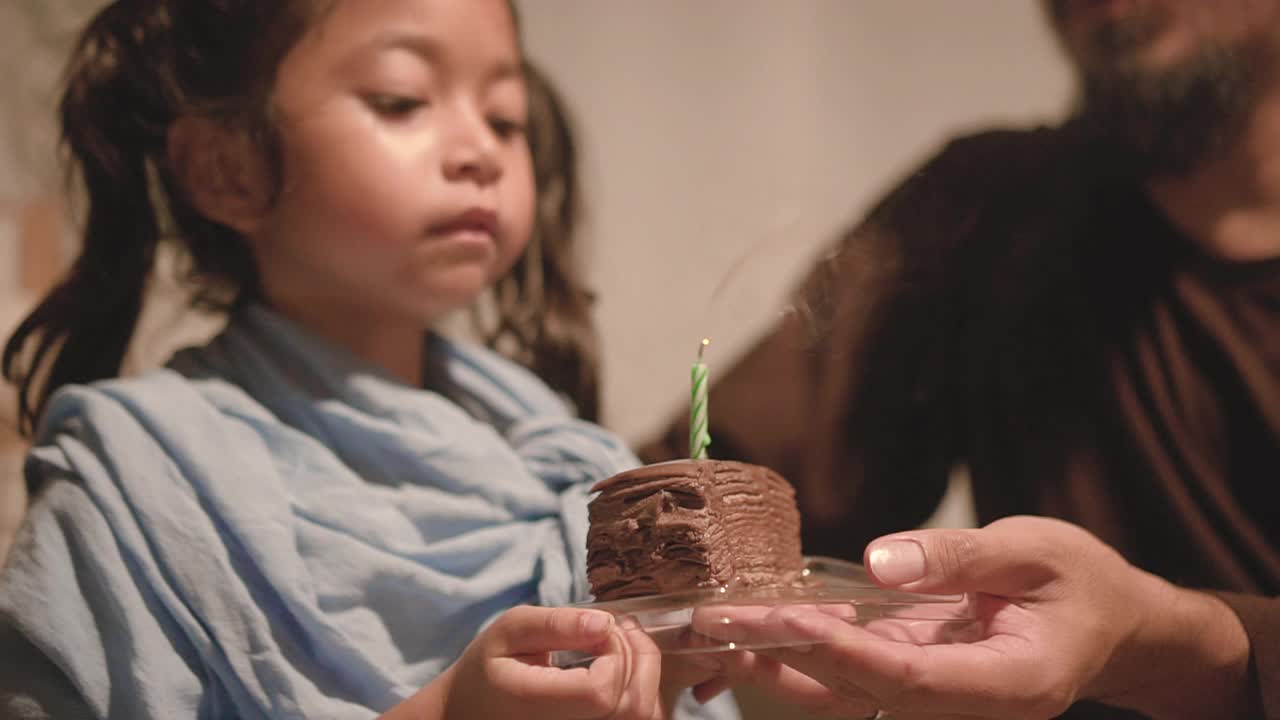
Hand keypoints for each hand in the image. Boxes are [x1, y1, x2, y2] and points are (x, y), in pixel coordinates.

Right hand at [389, 605, 664, 719]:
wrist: (473, 712)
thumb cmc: (489, 669)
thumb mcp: (509, 631)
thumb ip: (555, 624)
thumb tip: (604, 623)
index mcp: (536, 707)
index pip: (602, 691)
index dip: (615, 653)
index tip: (600, 629)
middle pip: (633, 706)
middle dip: (640, 655)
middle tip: (619, 627)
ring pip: (644, 716)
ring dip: (646, 673)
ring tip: (623, 644)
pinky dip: (642, 691)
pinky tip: (623, 668)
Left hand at [726, 517, 1252, 718]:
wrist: (1111, 622)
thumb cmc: (1083, 582)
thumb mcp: (1033, 551)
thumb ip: (959, 557)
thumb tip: (878, 562)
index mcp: (1008, 682)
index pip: (912, 678)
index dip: (847, 652)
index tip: (788, 620)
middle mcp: (966, 704)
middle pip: (862, 690)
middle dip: (785, 657)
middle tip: (715, 624)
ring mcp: (940, 694)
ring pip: (847, 691)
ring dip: (779, 663)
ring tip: (713, 634)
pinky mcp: (920, 672)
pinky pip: (855, 671)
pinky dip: (804, 650)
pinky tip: (757, 628)